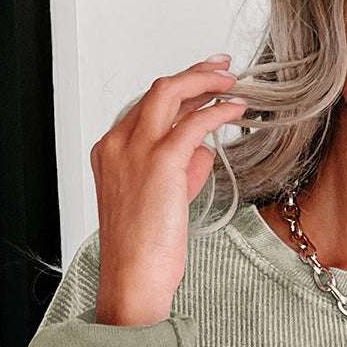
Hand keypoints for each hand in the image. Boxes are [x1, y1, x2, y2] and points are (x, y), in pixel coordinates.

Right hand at [90, 54, 247, 324]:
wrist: (133, 279)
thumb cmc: (144, 253)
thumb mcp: (162, 203)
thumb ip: (180, 172)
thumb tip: (204, 151)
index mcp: (110, 153)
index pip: (146, 109)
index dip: (178, 95)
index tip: (201, 86)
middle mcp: (118, 144)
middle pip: (157, 91)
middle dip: (193, 73)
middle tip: (220, 67)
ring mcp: (135, 149)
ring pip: (171, 94)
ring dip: (206, 81)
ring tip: (233, 81)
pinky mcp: (161, 162)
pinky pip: (194, 123)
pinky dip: (217, 110)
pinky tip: (236, 109)